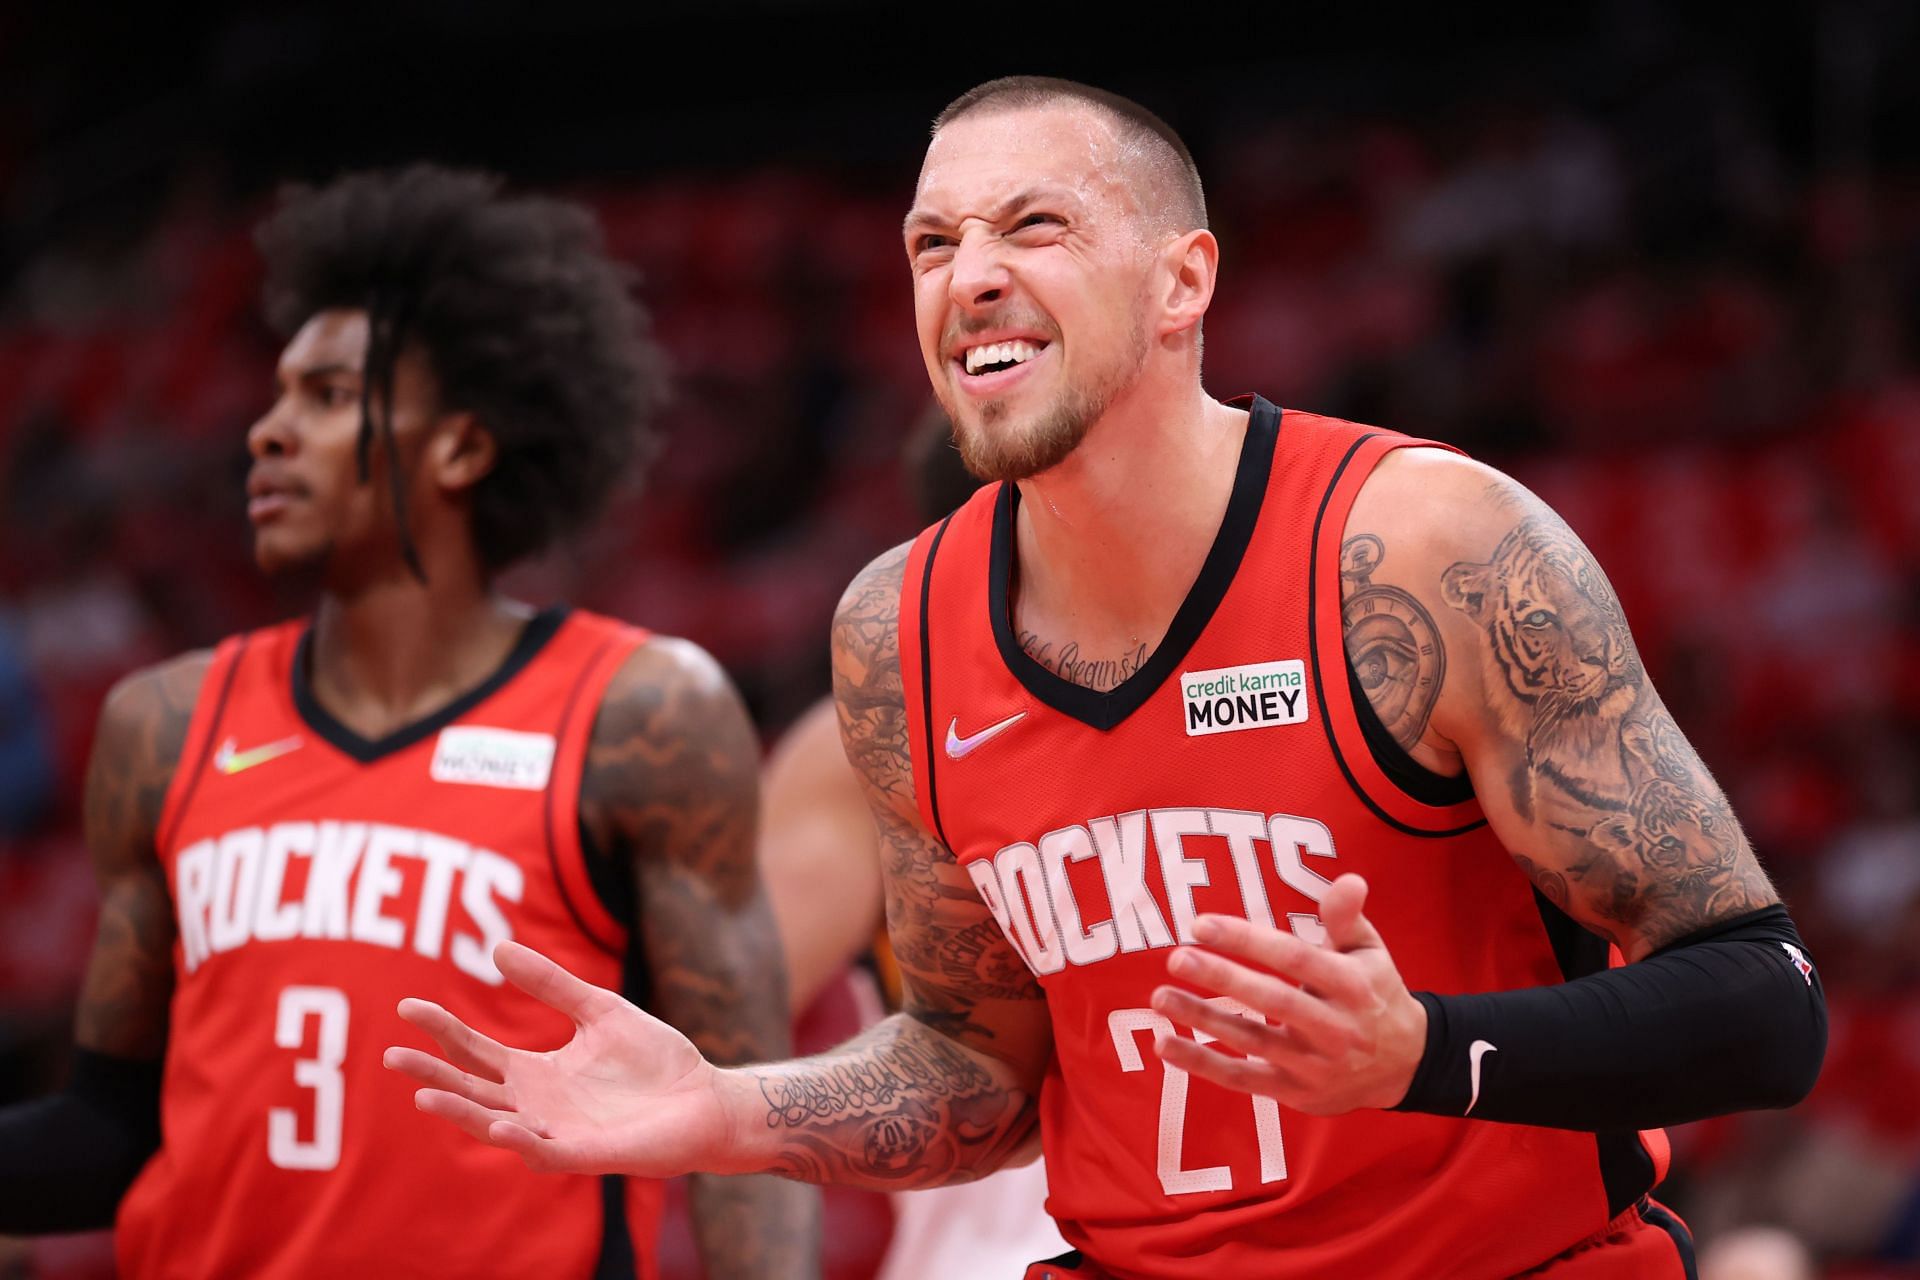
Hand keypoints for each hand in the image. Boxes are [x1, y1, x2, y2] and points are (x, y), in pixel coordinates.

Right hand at [385, 940, 744, 1175]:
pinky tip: (500, 1121)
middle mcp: (535, 1105)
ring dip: (462, 1111)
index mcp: (536, 1072)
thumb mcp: (598, 1010)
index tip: (407, 1007)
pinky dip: (518, 1138)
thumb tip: (497, 947)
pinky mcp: (584, 1153)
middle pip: (472, 1089)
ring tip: (425, 1095)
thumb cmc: (654, 1059)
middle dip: (432, 1074)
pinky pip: (542, 1151)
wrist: (703, 1096)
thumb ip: (551, 984)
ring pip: (495, 1124)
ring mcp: (556, 1131)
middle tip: (391, 1055)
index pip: (476, 1051)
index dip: (442, 1030)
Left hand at [1149, 873, 1426, 1114]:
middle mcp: (1335, 1028)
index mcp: (1352, 986)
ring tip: (1160, 996)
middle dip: (1222, 978)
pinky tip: (1165, 1044)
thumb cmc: (1374, 994)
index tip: (1202, 923)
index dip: (1248, 940)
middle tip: (1177, 957)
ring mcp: (1315, 1066)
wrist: (1405, 1065)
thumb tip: (1348, 879)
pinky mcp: (1295, 1094)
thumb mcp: (1369, 953)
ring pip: (1252, 1041)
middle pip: (1273, 1000)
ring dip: (1202, 1019)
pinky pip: (1242, 1079)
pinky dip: (1202, 1064)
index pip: (1295, 958)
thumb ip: (1347, 919)